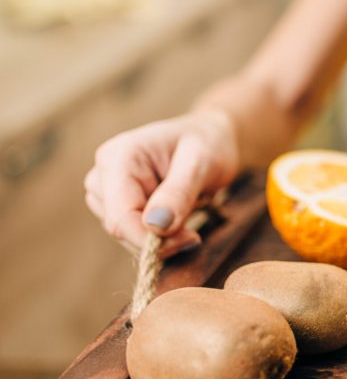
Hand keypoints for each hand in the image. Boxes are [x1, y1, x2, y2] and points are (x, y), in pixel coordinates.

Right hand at [84, 110, 239, 258]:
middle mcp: (103, 173)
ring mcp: (106, 190)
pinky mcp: (115, 204)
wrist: (210, 139)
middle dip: (159, 238)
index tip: (190, 239)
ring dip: (159, 237)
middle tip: (194, 233)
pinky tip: (177, 217)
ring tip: (186, 212)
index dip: (150, 239)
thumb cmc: (208, 144)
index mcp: (118, 157)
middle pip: (120, 228)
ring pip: (125, 235)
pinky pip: (131, 233)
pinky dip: (157, 235)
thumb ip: (179, 192)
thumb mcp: (202, 163)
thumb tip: (155, 225)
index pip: (120, 216)